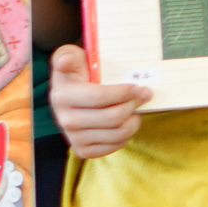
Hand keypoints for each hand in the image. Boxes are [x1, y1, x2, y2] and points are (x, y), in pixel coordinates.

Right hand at [50, 44, 149, 158]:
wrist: (71, 95)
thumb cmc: (78, 73)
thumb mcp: (71, 57)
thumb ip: (68, 56)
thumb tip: (64, 62)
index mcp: (63, 95)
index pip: (99, 97)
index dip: (124, 92)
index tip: (139, 86)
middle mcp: (65, 120)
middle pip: (113, 117)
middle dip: (134, 104)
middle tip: (144, 95)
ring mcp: (73, 137)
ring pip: (117, 133)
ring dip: (134, 119)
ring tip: (136, 108)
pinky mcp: (83, 150)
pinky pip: (114, 147)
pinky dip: (127, 135)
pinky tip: (126, 121)